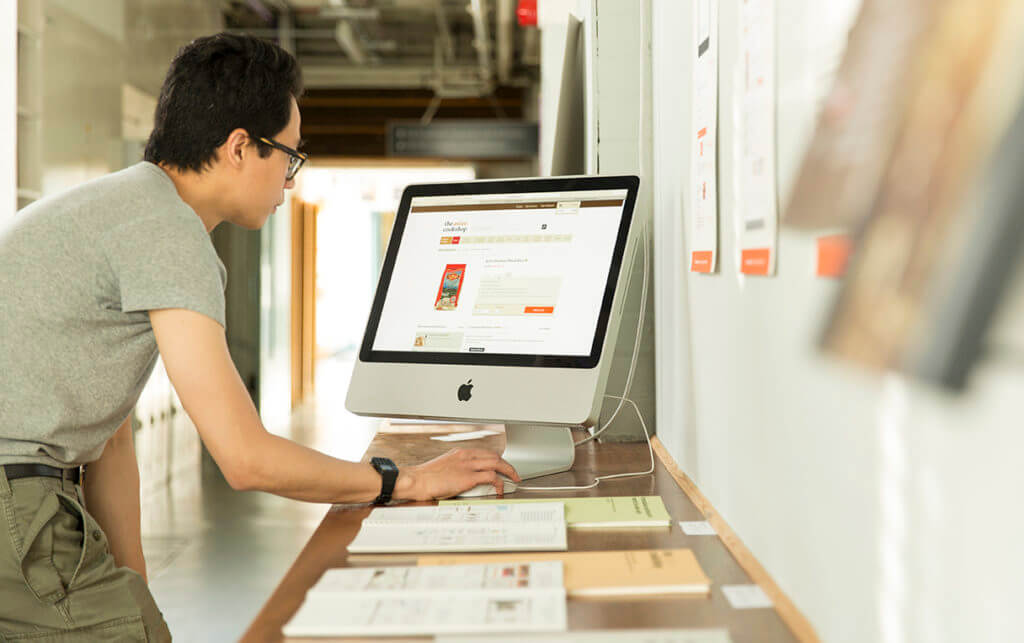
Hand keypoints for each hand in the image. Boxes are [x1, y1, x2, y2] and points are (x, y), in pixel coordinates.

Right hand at [393, 448, 520, 500]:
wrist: (417, 480)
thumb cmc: (426, 477)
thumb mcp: (444, 467)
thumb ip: (457, 468)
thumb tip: (467, 477)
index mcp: (460, 452)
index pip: (485, 452)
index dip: (497, 460)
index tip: (502, 466)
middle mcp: (466, 456)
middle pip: (494, 456)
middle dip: (507, 465)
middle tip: (513, 473)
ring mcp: (467, 466)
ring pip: (497, 463)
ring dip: (508, 471)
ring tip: (513, 479)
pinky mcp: (467, 477)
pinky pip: (491, 477)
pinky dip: (499, 483)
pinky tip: (500, 489)